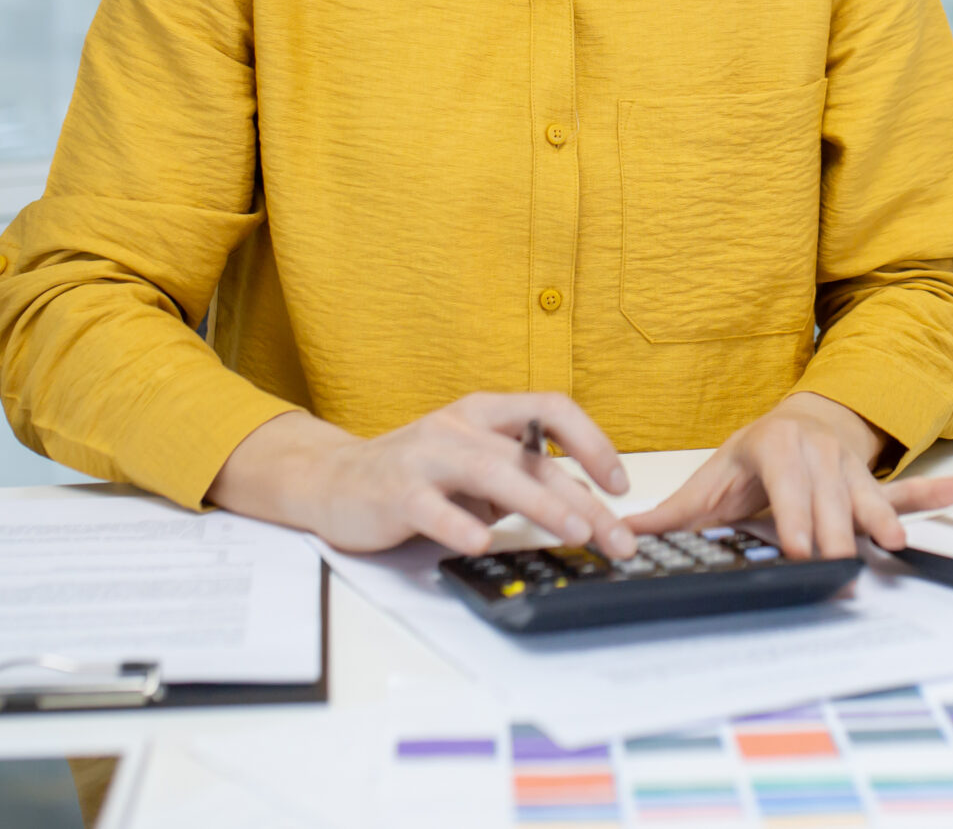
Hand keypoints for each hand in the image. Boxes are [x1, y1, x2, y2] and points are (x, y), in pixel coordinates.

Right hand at [207, 393, 636, 558]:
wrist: (332, 481)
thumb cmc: (416, 475)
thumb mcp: (476, 468)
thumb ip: (523, 479)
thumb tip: (588, 506)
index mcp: (485, 413)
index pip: (551, 410)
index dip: (593, 442)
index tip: (620, 484)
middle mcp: (460, 426)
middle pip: (531, 456)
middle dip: (582, 498)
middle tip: (616, 536)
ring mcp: (426, 456)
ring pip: (491, 472)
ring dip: (539, 502)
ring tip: (573, 531)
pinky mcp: (396, 491)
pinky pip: (432, 506)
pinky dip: (458, 524)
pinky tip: (481, 543)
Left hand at [623, 392, 952, 559]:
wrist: (798, 422)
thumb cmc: (754, 456)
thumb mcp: (711, 478)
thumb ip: (674, 514)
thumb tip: (622, 535)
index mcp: (775, 448)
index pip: (787, 483)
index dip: (795, 515)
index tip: (801, 548)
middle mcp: (817, 453)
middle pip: (829, 499)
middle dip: (836, 535)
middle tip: (838, 568)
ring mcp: (850, 467)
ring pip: (867, 497)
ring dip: (880, 520)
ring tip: (894, 542)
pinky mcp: (872, 484)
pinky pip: (906, 489)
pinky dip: (936, 493)